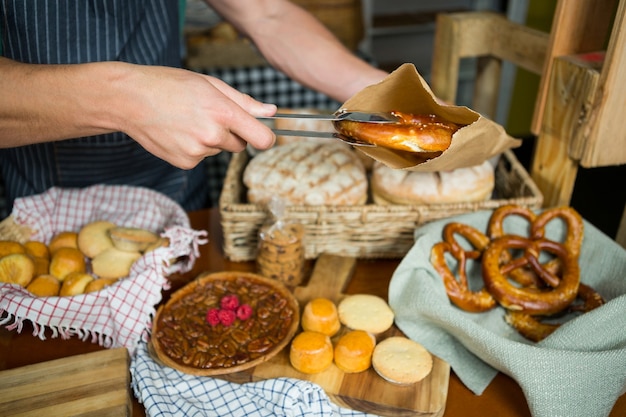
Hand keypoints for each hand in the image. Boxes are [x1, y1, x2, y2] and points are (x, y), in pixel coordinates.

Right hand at [116, 64, 276, 168]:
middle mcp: (212, 135)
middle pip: (240, 145)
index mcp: (223, 112)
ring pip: (219, 150)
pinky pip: (202, 158)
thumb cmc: (171, 85)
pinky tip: (178, 132)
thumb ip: (243, 101)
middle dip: (231, 133)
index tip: (264, 135)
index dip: (266, 138)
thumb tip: (271, 112)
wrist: (130, 99)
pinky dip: (195, 148)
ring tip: (187, 120)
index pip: (262, 139)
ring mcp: (197, 152)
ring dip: (210, 139)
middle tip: (207, 115)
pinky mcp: (185, 163)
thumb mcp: (210, 85)